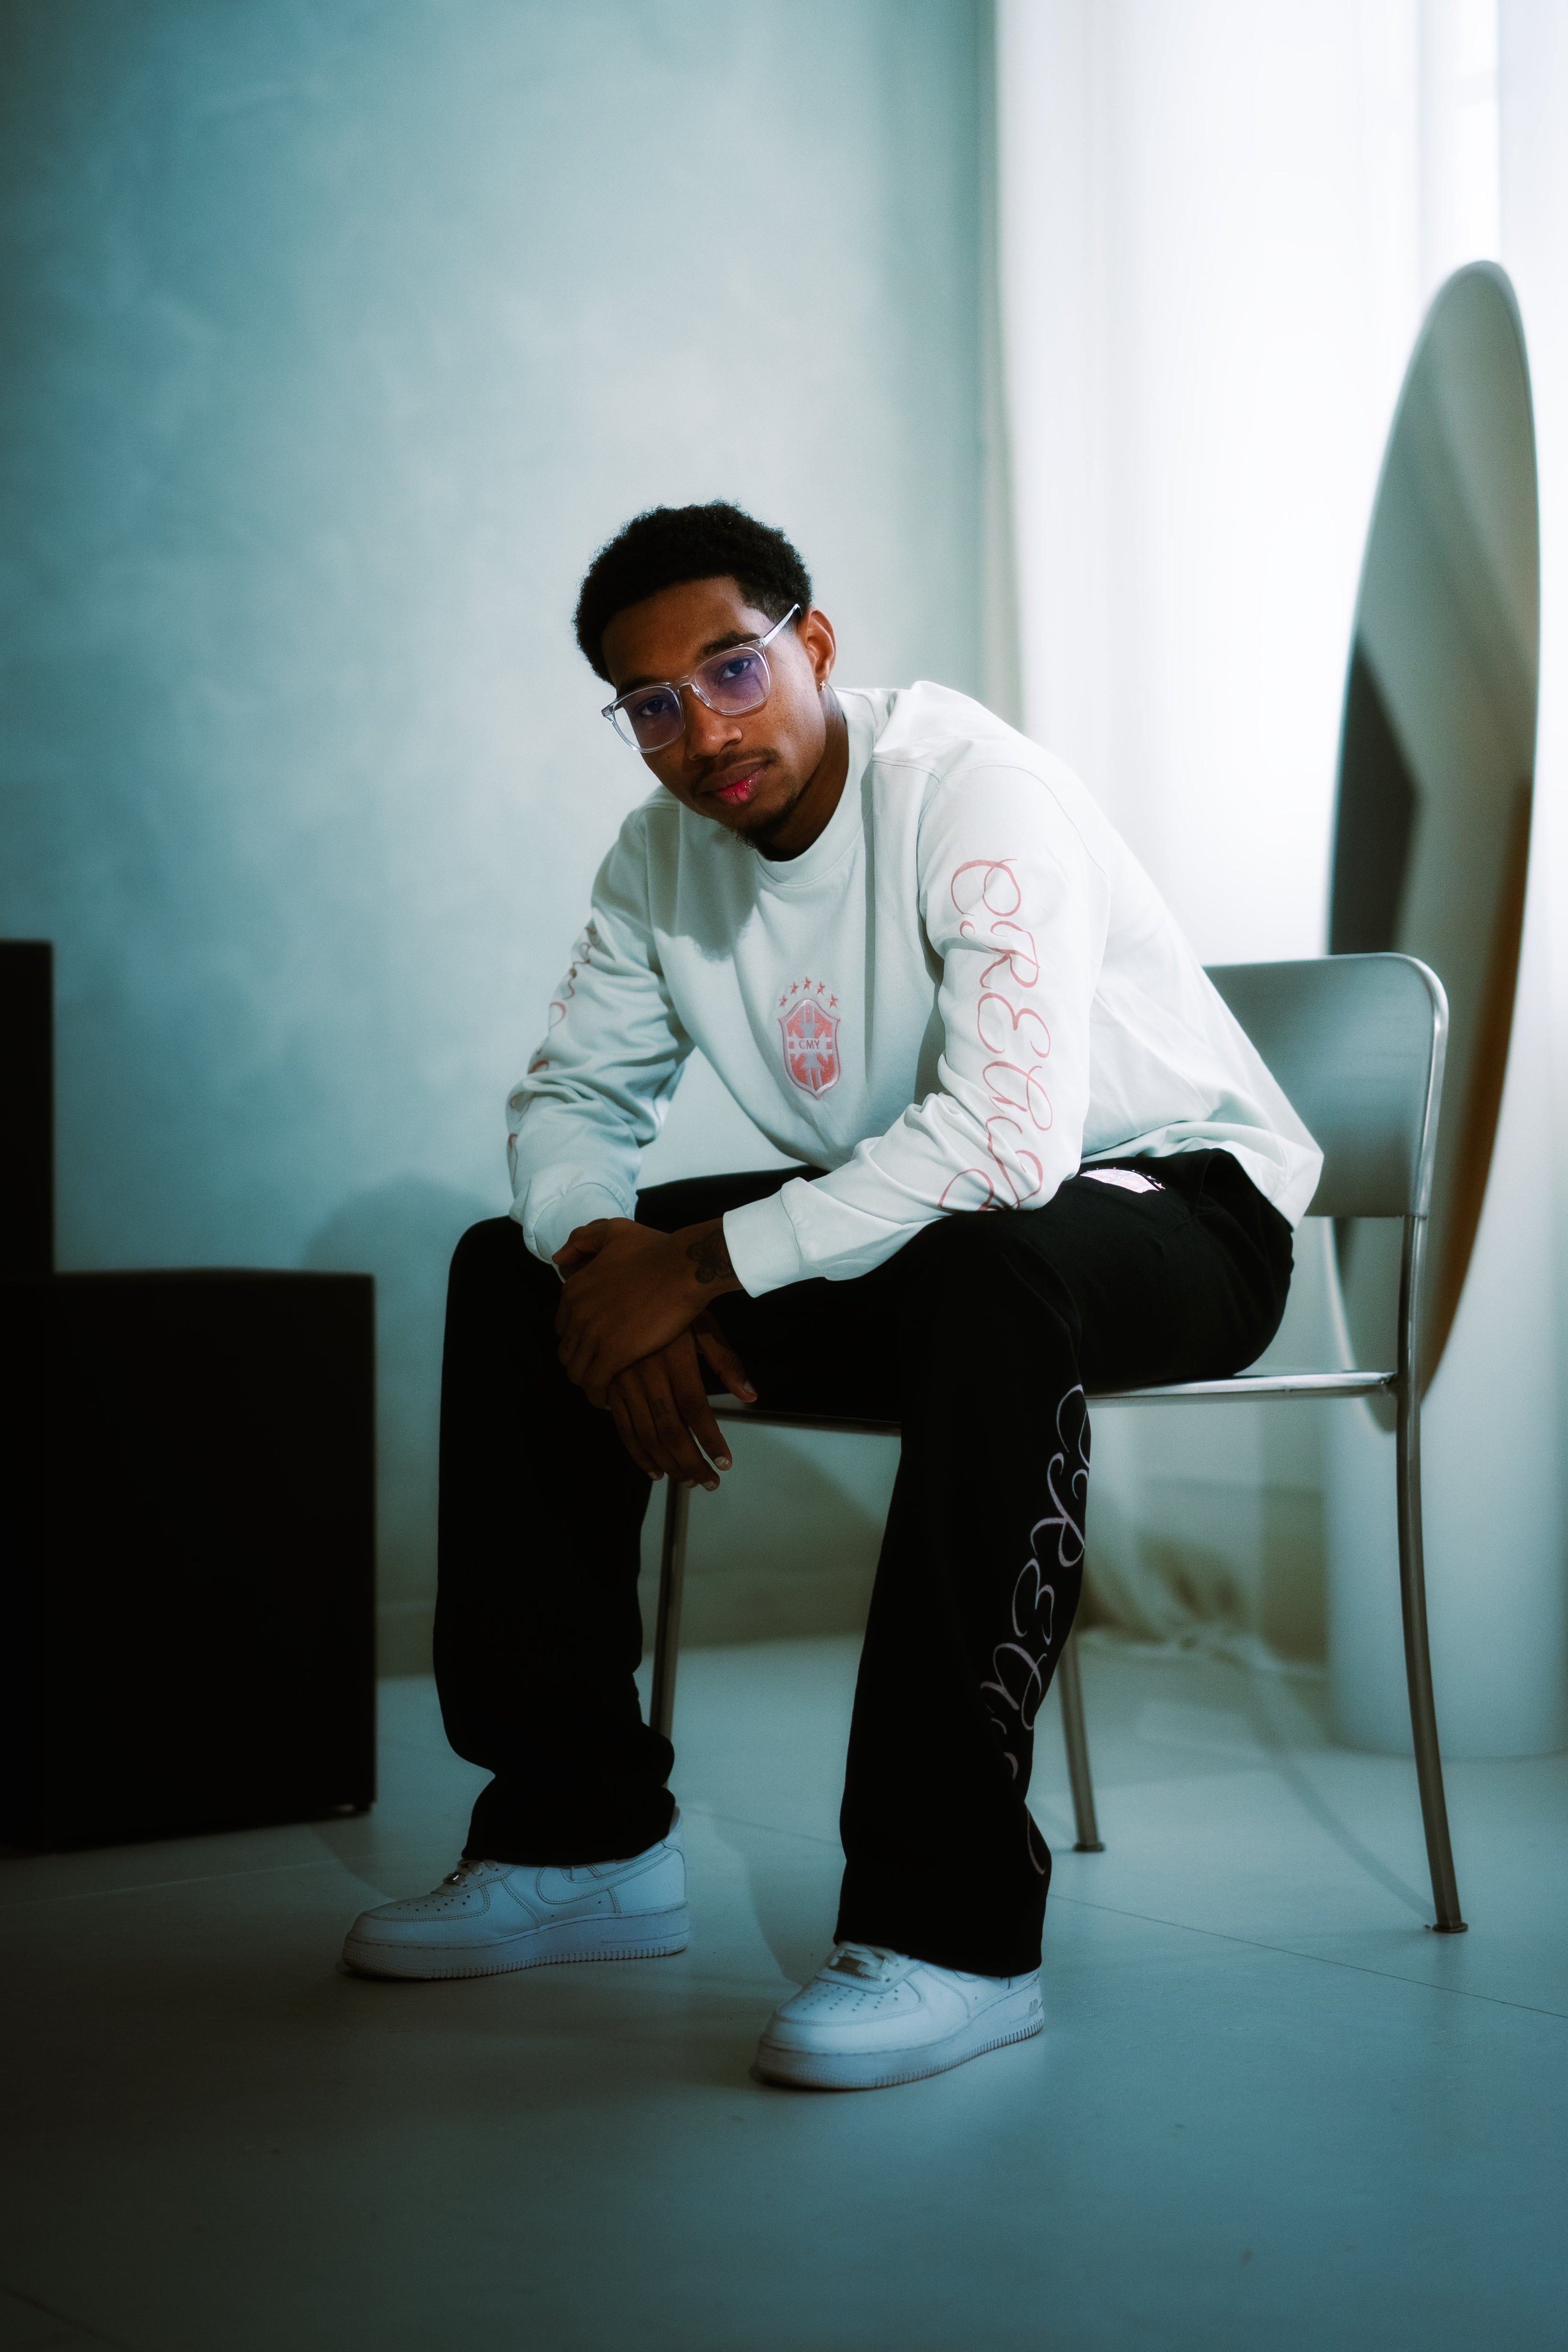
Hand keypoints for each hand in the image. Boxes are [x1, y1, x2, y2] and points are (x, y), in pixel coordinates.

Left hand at [553, 1216, 740, 1404]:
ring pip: (577, 1371)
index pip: (562, 1327)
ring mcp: (594, 1335)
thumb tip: (559, 1259)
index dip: (576, 1339)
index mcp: (574, 1289)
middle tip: (598, 1369)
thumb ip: (582, 1240)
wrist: (682, 1267)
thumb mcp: (613, 1231)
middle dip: (580, 1362)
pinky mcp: (614, 1353)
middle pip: (567, 1351)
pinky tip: (609, 1400)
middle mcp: (577, 1313)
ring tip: (603, 1388)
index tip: (592, 1346)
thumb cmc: (654, 1249)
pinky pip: (595, 1384)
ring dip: (587, 1382)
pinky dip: (598, 1395)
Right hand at [606, 1317, 756, 1487]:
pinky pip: (621, 1427)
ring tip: (687, 1481)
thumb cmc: (671, 1300)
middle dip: (690, 1462)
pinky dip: (637, 1453)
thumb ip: (725, 1361)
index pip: (695, 1410)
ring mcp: (623, 1381)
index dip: (711, 1440)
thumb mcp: (702, 1323)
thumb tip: (750, 1396)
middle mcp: (646, 1373)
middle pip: (670, 1430)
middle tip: (708, 1482)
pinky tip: (654, 1470)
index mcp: (673, 1358)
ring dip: (667, 1464)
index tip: (725, 1462)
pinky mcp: (608, 1385)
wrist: (622, 1279)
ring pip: (645, 1435)